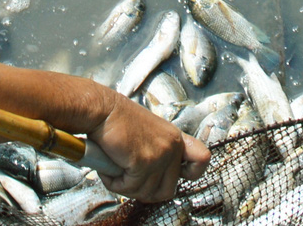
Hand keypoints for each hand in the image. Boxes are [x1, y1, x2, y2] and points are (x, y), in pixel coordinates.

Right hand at [86, 92, 209, 200]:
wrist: (101, 110)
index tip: (178, 175)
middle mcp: (172, 146)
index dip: (192, 174)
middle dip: (146, 191)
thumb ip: (157, 152)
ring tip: (116, 171)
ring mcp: (160, 155)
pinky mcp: (144, 162)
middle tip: (129, 180)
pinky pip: (131, 187)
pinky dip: (116, 184)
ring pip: (147, 192)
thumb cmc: (116, 120)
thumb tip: (153, 181)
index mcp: (174, 138)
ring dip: (127, 188)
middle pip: (168, 190)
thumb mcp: (147, 133)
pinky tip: (109, 169)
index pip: (201, 159)